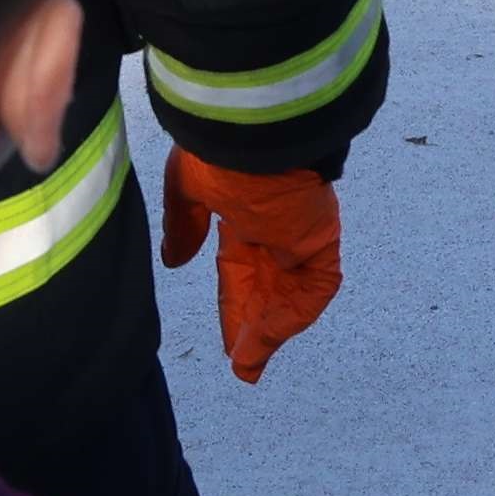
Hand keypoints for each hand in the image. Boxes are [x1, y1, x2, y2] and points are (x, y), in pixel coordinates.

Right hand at [160, 150, 340, 382]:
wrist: (255, 131)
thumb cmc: (218, 149)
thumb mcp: (187, 189)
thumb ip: (183, 225)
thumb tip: (174, 260)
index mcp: (243, 211)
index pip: (239, 270)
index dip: (234, 305)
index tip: (227, 340)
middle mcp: (273, 227)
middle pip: (265, 289)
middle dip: (254, 327)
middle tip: (243, 365)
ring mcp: (300, 234)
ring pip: (289, 294)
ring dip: (271, 330)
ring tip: (249, 364)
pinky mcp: (320, 240)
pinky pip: (313, 289)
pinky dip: (291, 317)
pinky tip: (266, 341)